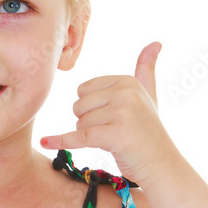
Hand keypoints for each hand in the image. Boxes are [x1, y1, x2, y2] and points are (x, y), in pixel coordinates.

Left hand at [40, 41, 176, 184]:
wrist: (162, 165)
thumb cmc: (149, 132)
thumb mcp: (149, 97)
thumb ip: (147, 70)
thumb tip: (156, 42)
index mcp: (127, 81)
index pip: (83, 90)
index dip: (91, 108)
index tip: (112, 118)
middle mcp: (126, 93)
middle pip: (79, 106)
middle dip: (89, 122)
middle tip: (112, 131)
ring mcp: (122, 112)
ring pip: (80, 123)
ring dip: (91, 136)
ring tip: (113, 140)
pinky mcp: (115, 134)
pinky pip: (79, 136)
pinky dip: (61, 141)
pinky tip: (45, 142)